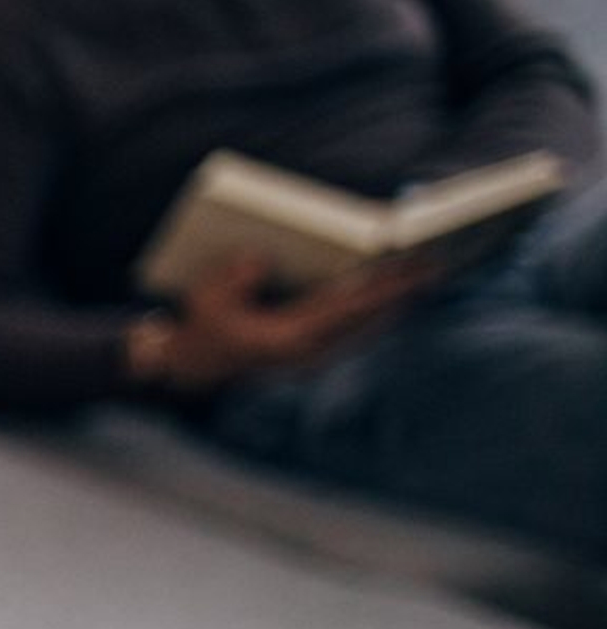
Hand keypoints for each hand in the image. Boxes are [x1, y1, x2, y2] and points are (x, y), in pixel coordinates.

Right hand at [151, 252, 434, 388]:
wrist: (194, 368)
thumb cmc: (202, 331)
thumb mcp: (206, 299)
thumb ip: (233, 279)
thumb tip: (258, 260)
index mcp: (290, 338)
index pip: (347, 308)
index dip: (382, 287)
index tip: (412, 269)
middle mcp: (311, 351)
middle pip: (368, 319)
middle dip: (400, 292)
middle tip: (435, 265)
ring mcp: (316, 355)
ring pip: (367, 327)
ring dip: (394, 303)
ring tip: (422, 277)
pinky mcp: (316, 353)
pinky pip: (356, 331)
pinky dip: (377, 312)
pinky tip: (392, 297)